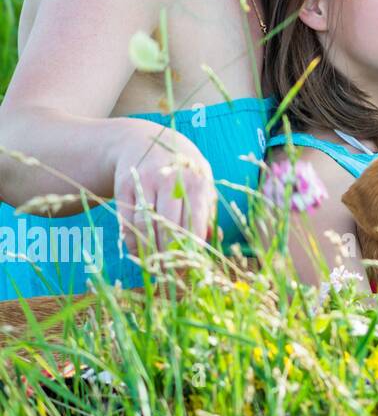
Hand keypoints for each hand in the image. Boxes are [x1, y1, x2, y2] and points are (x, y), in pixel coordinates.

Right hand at [113, 129, 217, 256]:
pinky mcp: (125, 185)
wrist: (145, 141)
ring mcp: (147, 182)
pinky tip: (137, 251)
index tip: (190, 268)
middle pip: (169, 226)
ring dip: (148, 250)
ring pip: (146, 225)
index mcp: (198, 183)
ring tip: (153, 267)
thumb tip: (214, 240)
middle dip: (168, 255)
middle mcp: (172, 180)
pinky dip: (131, 240)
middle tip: (168, 274)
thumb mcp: (201, 182)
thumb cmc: (182, 170)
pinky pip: (127, 220)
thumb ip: (208, 210)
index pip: (195, 223)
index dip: (191, 249)